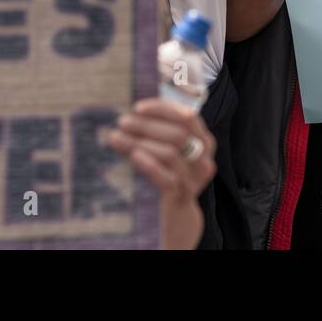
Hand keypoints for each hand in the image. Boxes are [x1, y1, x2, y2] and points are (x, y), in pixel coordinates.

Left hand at [107, 98, 215, 249]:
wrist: (179, 212)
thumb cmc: (170, 172)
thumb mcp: (169, 149)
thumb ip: (156, 131)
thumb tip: (129, 116)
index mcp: (204, 141)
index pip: (188, 117)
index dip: (163, 109)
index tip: (138, 108)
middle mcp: (204, 158)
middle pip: (177, 134)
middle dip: (146, 125)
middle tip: (122, 122)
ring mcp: (195, 179)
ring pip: (170, 154)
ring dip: (140, 143)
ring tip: (116, 138)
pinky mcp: (182, 196)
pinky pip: (167, 179)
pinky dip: (149, 165)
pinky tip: (133, 156)